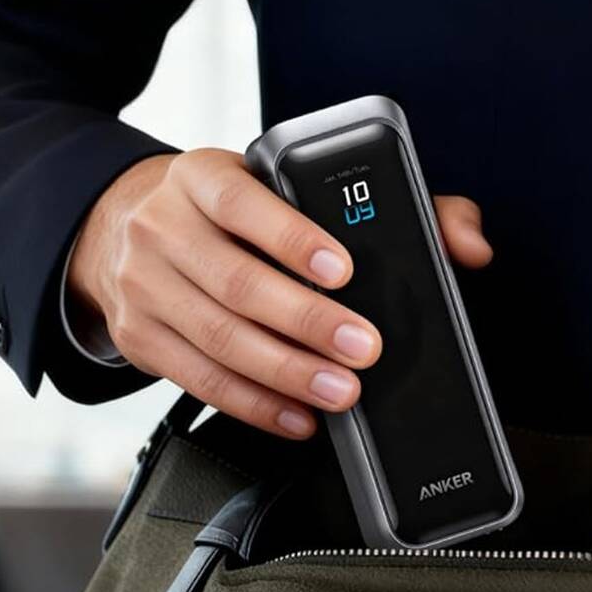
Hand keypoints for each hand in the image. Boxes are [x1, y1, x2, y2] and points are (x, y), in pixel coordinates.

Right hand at [69, 149, 492, 438]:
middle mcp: (164, 227)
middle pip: (237, 283)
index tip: (345, 270)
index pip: (246, 203)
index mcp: (204, 177)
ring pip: (219, 339)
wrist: (124, 226)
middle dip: (308, 323)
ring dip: (286, 373)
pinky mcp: (140, 338)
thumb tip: (466, 241)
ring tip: (340, 391)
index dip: (294, 239)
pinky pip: (200, 381)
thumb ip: (391, 203)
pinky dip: (255, 405)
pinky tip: (298, 414)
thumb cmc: (232, 212)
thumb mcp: (289, 186)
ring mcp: (144, 285)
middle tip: (364, 348)